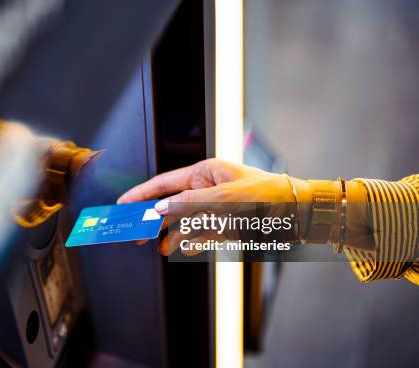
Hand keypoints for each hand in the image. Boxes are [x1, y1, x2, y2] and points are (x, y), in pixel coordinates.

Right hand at [117, 159, 304, 254]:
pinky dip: (192, 242)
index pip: (165, 183)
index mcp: (205, 173)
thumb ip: (188, 204)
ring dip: (173, 235)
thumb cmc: (267, 196)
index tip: (123, 204)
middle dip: (154, 219)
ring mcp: (215, 208)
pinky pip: (201, 234)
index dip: (142, 193)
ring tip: (163, 248)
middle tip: (136, 233)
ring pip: (185, 223)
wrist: (299, 213)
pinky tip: (184, 248)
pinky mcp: (225, 225)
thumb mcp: (224, 198)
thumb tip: (159, 209)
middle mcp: (207, 189)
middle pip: (171, 205)